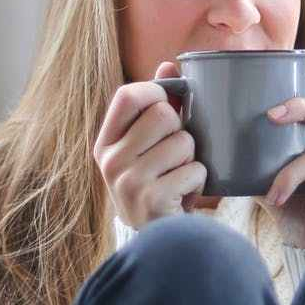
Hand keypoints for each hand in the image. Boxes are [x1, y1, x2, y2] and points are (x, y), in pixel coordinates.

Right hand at [92, 61, 206, 228]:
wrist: (158, 240)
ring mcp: (128, 181)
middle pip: (163, 114)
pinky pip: (195, 169)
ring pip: (184, 142)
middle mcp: (110, 161)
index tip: (170, 105)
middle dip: (182, 131)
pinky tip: (185, 195)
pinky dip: (199, 181)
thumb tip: (168, 65)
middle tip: (176, 154)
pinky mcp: (152, 200)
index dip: (156, 92)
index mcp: (105, 143)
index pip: (128, 95)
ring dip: (193, 158)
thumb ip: (156, 106)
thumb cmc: (156, 184)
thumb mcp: (147, 147)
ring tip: (180, 176)